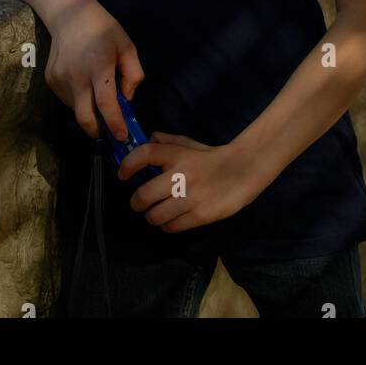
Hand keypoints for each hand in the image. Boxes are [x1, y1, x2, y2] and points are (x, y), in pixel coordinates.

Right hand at [43, 0, 143, 141]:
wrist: (68, 14)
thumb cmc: (103, 29)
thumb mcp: (127, 46)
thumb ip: (133, 74)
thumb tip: (126, 100)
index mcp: (99, 66)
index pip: (106, 104)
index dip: (115, 124)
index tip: (122, 137)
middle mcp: (76, 76)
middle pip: (84, 117)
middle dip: (97, 130)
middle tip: (107, 132)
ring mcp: (60, 78)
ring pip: (75, 109)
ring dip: (88, 111)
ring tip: (96, 94)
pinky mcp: (50, 79)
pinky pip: (66, 99)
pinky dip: (77, 99)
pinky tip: (83, 83)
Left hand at [118, 131, 261, 233]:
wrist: (244, 171)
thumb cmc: (213, 158)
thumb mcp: (191, 145)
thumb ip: (169, 142)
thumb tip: (149, 137)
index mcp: (178, 154)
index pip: (145, 154)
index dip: (128, 164)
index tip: (122, 174)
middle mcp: (181, 175)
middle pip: (143, 195)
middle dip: (136, 202)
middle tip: (138, 203)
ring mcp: (190, 197)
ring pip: (155, 216)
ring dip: (151, 216)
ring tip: (156, 213)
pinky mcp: (200, 215)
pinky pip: (171, 227)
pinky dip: (167, 226)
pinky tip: (171, 220)